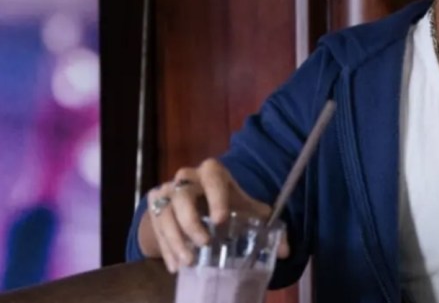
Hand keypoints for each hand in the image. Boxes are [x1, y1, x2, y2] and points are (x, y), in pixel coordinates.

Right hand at [142, 159, 289, 272]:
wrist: (193, 204)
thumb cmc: (225, 204)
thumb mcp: (245, 210)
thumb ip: (266, 225)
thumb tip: (285, 251)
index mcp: (213, 173)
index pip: (213, 177)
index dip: (216, 197)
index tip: (222, 221)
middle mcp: (187, 178)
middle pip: (183, 196)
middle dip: (192, 222)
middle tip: (205, 243)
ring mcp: (167, 190)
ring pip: (165, 213)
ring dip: (176, 239)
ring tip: (188, 261)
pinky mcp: (153, 206)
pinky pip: (156, 227)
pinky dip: (166, 248)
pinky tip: (176, 266)